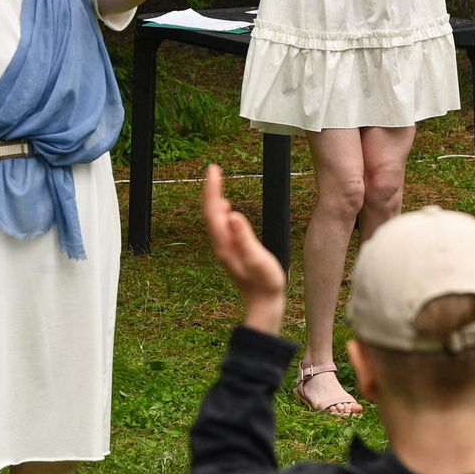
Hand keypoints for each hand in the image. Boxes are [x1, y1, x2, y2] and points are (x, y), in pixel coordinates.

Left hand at [203, 165, 286, 330]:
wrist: (263, 304)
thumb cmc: (264, 283)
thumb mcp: (257, 260)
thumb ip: (244, 238)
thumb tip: (232, 215)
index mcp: (224, 244)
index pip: (213, 211)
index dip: (212, 190)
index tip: (214, 170)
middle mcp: (220, 245)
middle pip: (210, 213)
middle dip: (211, 190)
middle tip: (214, 169)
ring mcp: (224, 248)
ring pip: (214, 219)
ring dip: (214, 199)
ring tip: (217, 182)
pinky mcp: (231, 251)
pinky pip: (221, 226)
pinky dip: (221, 211)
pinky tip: (227, 208)